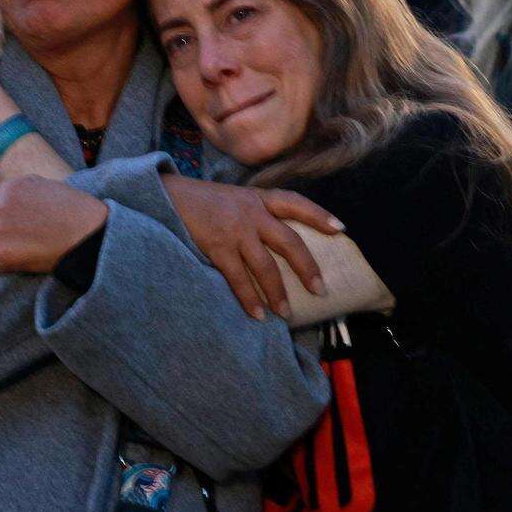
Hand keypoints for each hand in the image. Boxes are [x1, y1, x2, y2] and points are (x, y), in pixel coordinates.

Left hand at [0, 176, 107, 273]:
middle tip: (24, 237)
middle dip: (2, 228)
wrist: (89, 235)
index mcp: (11, 186)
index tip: (25, 223)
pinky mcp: (0, 253)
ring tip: (20, 250)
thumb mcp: (49, 187)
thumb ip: (26, 192)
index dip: (11, 214)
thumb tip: (15, 202)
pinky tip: (23, 260)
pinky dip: (2, 264)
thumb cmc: (77, 211)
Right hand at [161, 174, 342, 319]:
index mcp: (259, 198)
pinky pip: (238, 278)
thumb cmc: (206, 202)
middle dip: (307, 268)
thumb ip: (258, 212)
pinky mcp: (217, 246)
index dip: (318, 215)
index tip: (341, 229)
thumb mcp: (236, 198)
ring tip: (286, 313)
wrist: (170, 196)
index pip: (295, 203)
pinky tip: (258, 314)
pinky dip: (249, 299)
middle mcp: (252, 212)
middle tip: (320, 290)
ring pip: (266, 266)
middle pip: (289, 241)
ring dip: (278, 292)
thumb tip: (281, 240)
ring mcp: (235, 230)